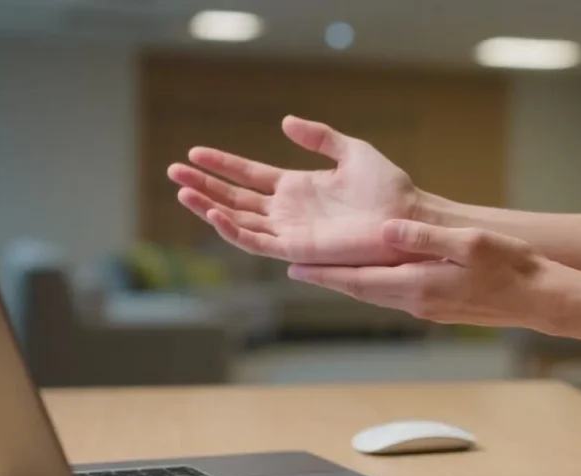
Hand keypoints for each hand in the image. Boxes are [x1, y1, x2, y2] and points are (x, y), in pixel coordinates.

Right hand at [167, 116, 423, 265]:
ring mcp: (290, 231)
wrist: (405, 216)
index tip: (195, 152)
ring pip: (238, 221)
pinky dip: (233, 231)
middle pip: (235, 199)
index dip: (222, 164)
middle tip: (174, 170)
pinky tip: (214, 214)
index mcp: (297, 187)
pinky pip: (258, 242)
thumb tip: (286, 121)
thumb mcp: (352, 151)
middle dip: (204, 185)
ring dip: (209, 207)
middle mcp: (288, 211)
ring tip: (182, 190)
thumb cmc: (388, 188)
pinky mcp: (298, 249)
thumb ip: (319, 137)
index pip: (249, 175)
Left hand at [287, 220, 574, 328]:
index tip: (294, 267)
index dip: (325, 274)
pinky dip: (375, 287)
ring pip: (378, 296)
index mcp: (419, 285)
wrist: (539, 298)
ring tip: (326, 273)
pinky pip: (397, 297)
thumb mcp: (470, 242)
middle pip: (362, 291)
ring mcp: (429, 309)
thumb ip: (425, 238)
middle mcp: (417, 302)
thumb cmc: (510, 266)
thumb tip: (385, 231)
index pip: (360, 280)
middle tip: (297, 269)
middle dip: (329, 280)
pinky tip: (372, 278)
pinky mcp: (440, 310)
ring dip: (351, 285)